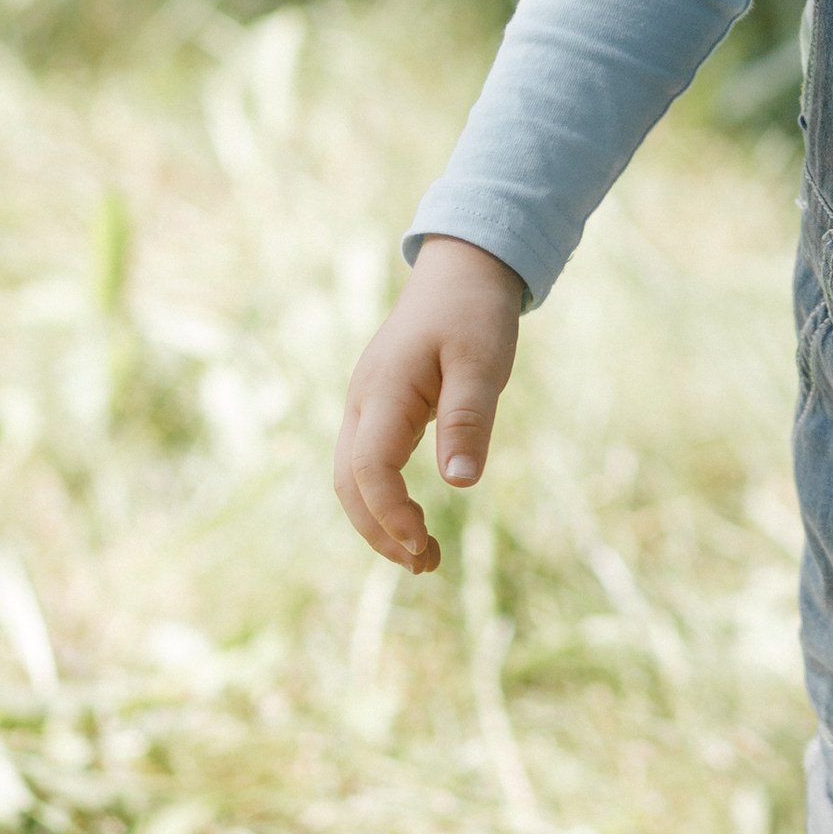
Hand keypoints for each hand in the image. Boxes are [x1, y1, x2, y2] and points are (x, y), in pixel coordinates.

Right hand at [333, 235, 524, 573]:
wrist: (463, 268)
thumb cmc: (475, 312)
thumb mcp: (483, 363)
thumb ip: (468, 420)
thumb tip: (459, 483)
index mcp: (385, 390)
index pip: (370, 469)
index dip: (391, 516)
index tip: (426, 546)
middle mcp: (363, 400)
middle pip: (349, 483)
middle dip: (378, 532)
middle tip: (426, 565)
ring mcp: (366, 402)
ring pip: (352, 476)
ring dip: (378, 520)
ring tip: (424, 554)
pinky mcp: (379, 405)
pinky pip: (367, 462)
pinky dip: (383, 497)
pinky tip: (414, 518)